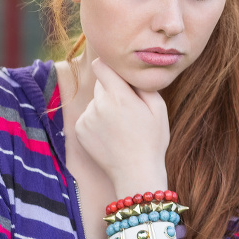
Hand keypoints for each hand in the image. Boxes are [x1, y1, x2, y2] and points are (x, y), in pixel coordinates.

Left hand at [74, 58, 169, 195]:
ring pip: (95, 102)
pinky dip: (97, 121)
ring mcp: (87, 118)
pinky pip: (88, 116)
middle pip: (101, 85)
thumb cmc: (152, 140)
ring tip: (120, 126)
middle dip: (112, 91)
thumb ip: (143, 86)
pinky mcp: (79, 130)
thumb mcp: (159, 109)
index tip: (114, 70)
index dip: (108, 66)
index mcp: (120, 96)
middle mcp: (99, 104)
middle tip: (128, 109)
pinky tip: (110, 135)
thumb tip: (132, 72)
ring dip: (105, 107)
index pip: (101, 66)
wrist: (135, 172)